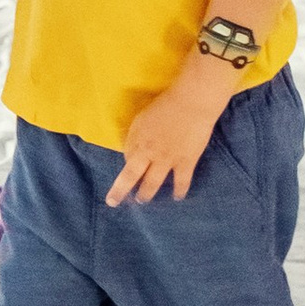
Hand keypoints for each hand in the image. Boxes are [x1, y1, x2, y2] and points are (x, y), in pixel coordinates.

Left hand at [107, 88, 221, 205]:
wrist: (191, 104)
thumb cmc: (166, 105)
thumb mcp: (142, 117)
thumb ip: (135, 135)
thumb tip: (130, 150)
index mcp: (137, 140)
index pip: (127, 158)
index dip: (128, 162)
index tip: (131, 164)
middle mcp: (149, 153)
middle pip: (130, 176)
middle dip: (120, 191)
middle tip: (113, 202)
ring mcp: (167, 160)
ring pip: (153, 184)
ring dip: (146, 194)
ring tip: (142, 201)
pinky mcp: (186, 162)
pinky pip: (181, 181)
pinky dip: (179, 191)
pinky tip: (177, 198)